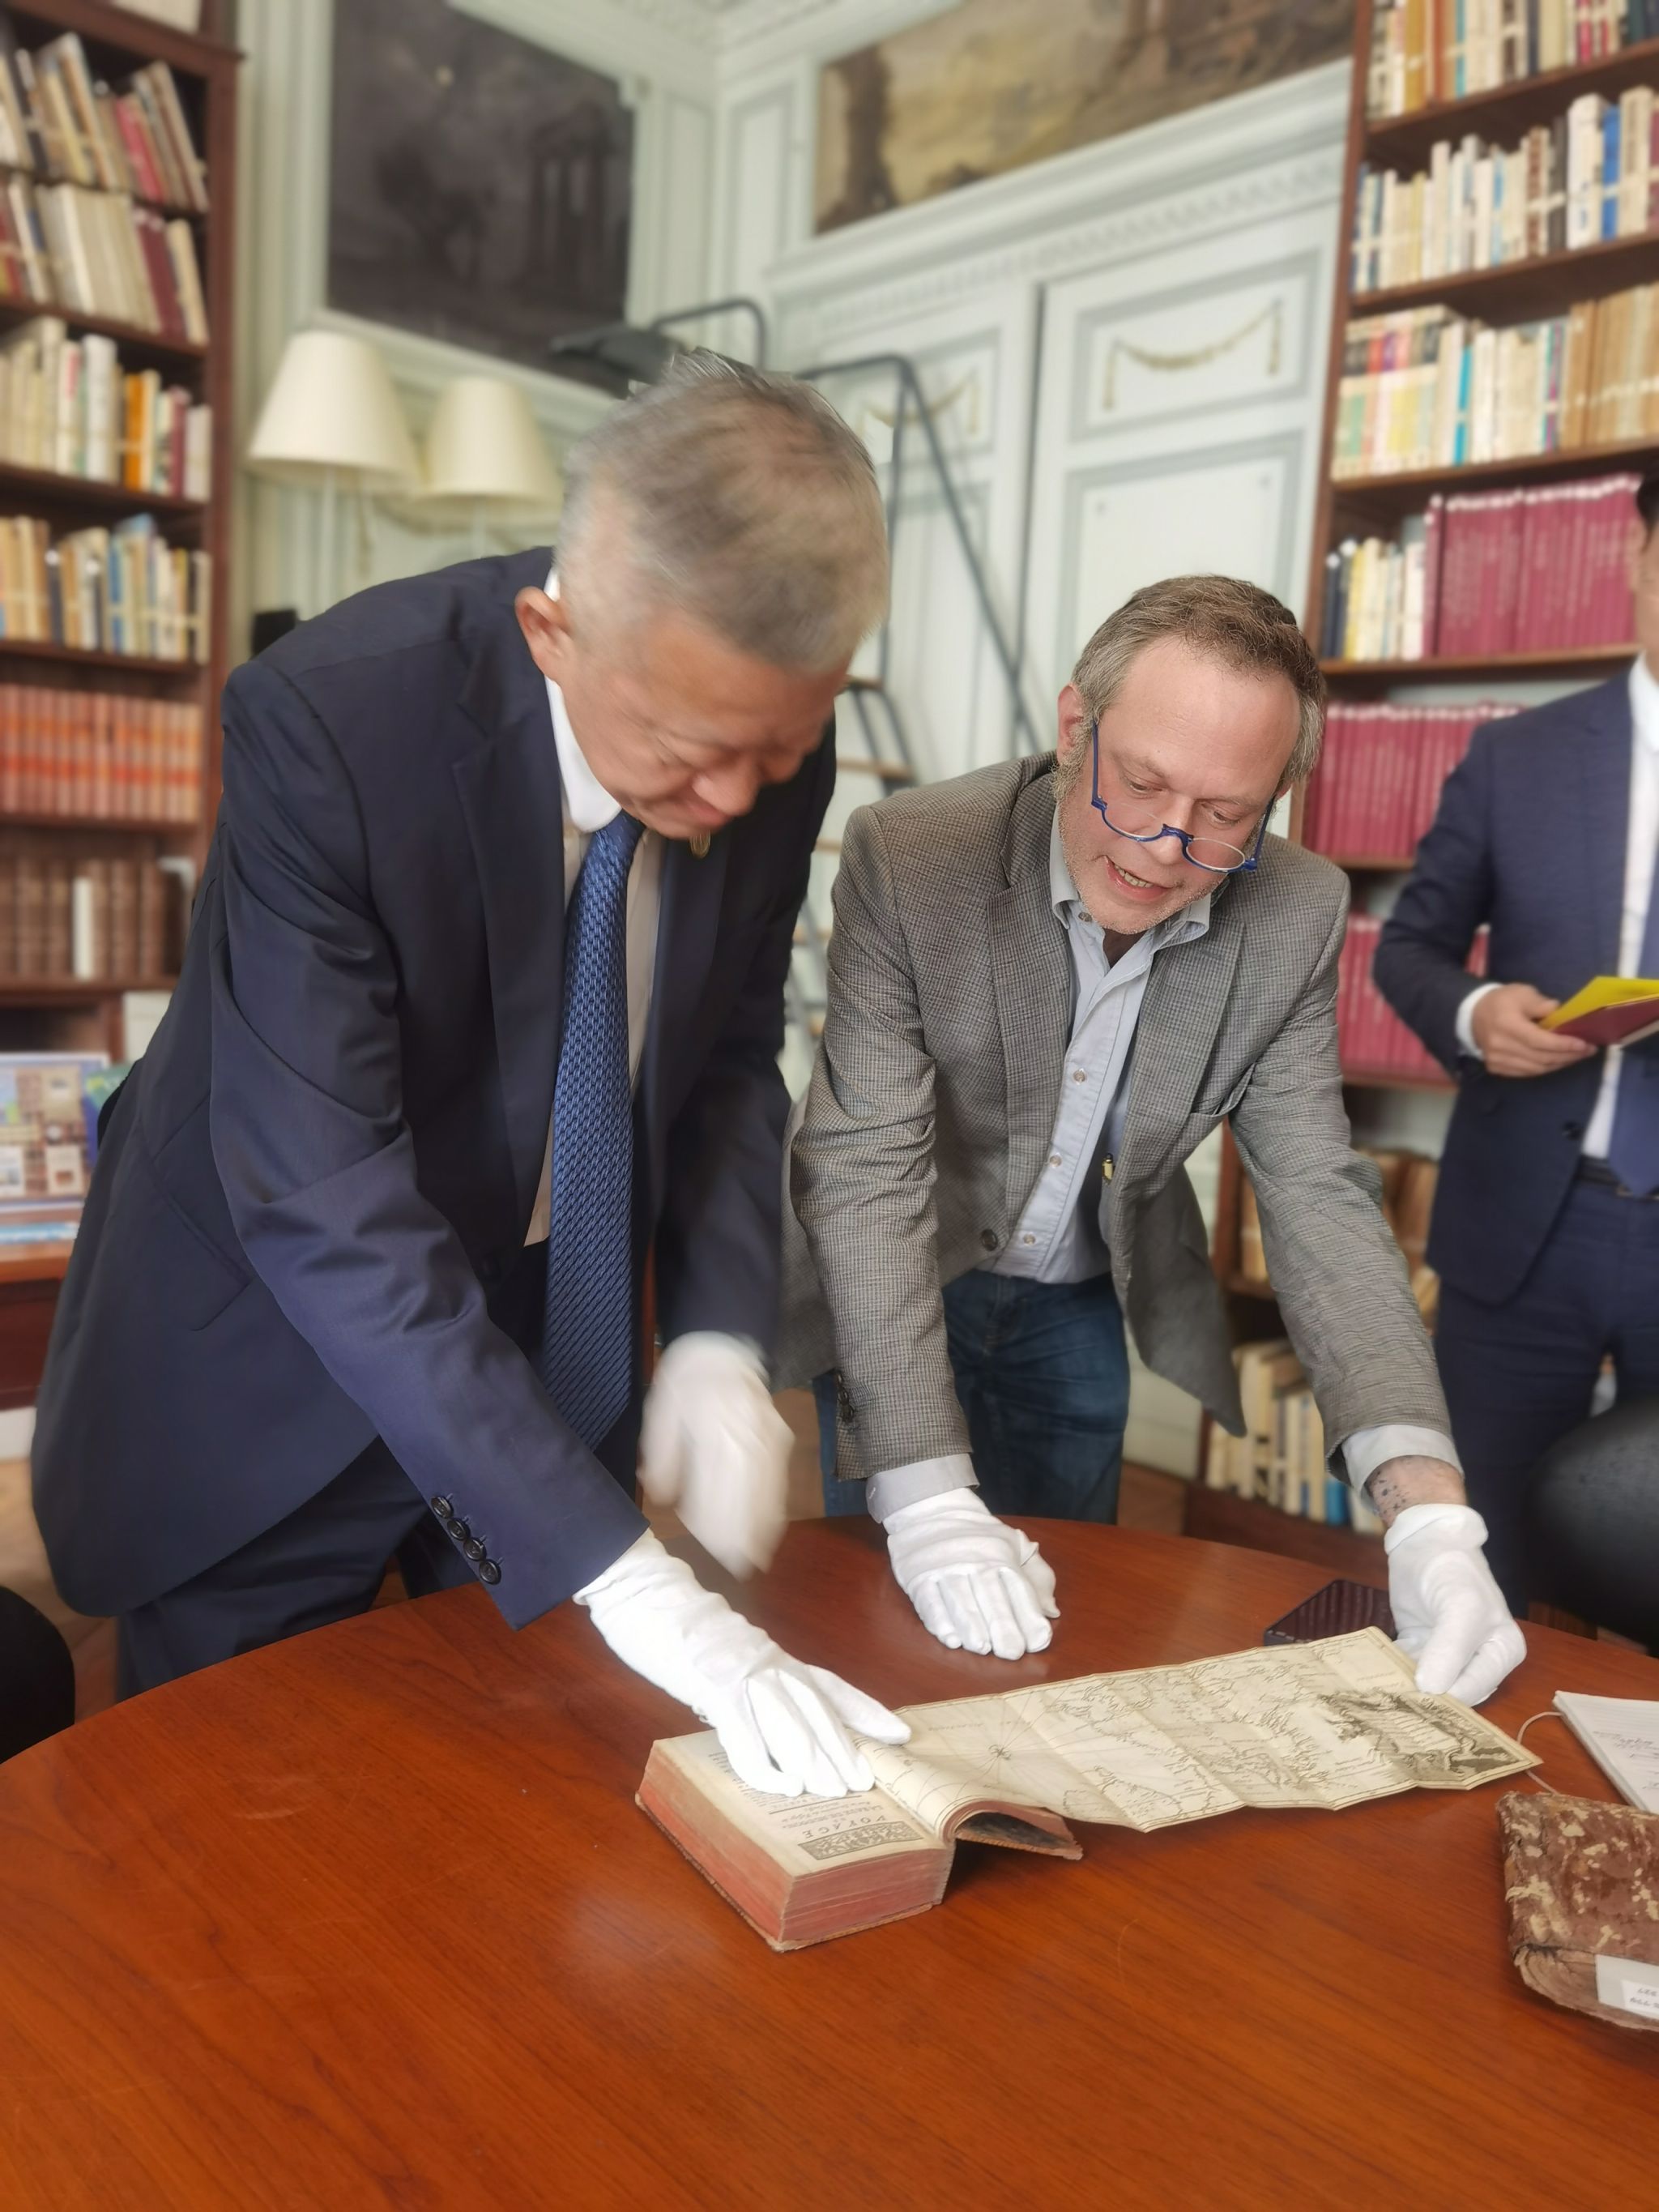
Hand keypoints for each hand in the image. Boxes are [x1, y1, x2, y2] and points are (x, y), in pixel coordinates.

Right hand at [575, 1531, 908, 1795]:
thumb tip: (760, 1715)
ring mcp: (742, 1674)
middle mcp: (767, 1662)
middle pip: (817, 1708)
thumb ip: (746, 1679)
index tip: (899, 1733)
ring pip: (790, 1722)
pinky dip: (764, 1764)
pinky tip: (780, 1786)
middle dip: (842, 1747)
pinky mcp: (713, 1686)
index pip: (830, 1685)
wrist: (644, 1593)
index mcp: (772, 1654)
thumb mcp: (723, 1652)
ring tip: (833, 1790)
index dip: (865, 1710)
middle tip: (864, 1781)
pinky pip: (745, 1734)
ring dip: (813, 1759)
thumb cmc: (676, 1624)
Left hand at [638, 1333, 790, 1578]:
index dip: (713, 1517)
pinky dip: (775, 1510)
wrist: (726, 1347)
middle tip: (733, 1566)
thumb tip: (660, 1494)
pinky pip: (779, 1481)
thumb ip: (661, 1452)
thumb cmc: (687, 1380)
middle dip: (740, 1532)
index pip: (715, 1480)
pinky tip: (769, 1533)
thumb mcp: (661, 1409)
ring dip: (760, 1527)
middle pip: (746, 1491)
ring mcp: (768, 1436)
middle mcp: (747, 1432)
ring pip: (767, 1489)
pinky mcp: (780, 1440)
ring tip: (752, 1560)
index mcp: (713, 1423)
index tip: (709, 1546)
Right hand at [883, 1489, 1059, 1660]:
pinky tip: (951, 1638)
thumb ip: (1038, 1578)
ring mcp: (945, 1569)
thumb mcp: (1015, 1545)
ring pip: (960, 1601)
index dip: (1030, 1616)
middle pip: (991, 1597)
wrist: (931, 1509)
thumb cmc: (980, 1537)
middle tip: (1012, 1652)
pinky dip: (939, 1621)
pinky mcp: (919, 1577)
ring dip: (971, 1626)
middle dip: (1003, 1625)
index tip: (1039, 1641)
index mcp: (1002, 1558)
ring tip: (982, 1647)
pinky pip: (929, 1601)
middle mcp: (975, 1562)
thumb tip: (1052, 1612)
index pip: (1020, 1590)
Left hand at [1385, 1503, 1524, 1705]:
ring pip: (1425, 1684)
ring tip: (1373, 1695)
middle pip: (1451, 1693)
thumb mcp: (1460, 1607)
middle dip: (1422, 1700)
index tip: (1413, 1705)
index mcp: (1502, 1653)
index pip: (1474, 1691)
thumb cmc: (1453, 1570)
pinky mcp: (1420, 1648)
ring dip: (1401, 1689)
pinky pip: (1405, 1668)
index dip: (1445, 1701)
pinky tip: (1368, 1677)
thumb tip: (1432, 1690)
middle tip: (1387, 1705)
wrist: (1425, 1539)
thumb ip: (1450, 1649)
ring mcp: (1448, 1656)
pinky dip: (1388, 1673)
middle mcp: (1479, 1661)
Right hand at [1470, 982, 1593, 1078]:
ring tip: (1576, 1056)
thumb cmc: (1501, 1001)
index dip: (1563, 1045)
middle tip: (1587, 1051)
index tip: (1584, 1044)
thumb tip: (1562, 1016)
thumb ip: (1542, 1004)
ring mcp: (1497, 1060)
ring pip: (1536, 1068)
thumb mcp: (1522, 993)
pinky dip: (1545, 1068)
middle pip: (1541, 1057)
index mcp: (1506, 1025)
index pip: (1539, 1041)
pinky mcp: (1497, 1068)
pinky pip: (1527, 1072)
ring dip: (1559, 1064)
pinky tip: (1557, 1061)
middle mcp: (1500, 1046)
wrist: (1472, 1014)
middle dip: (1568, 1056)